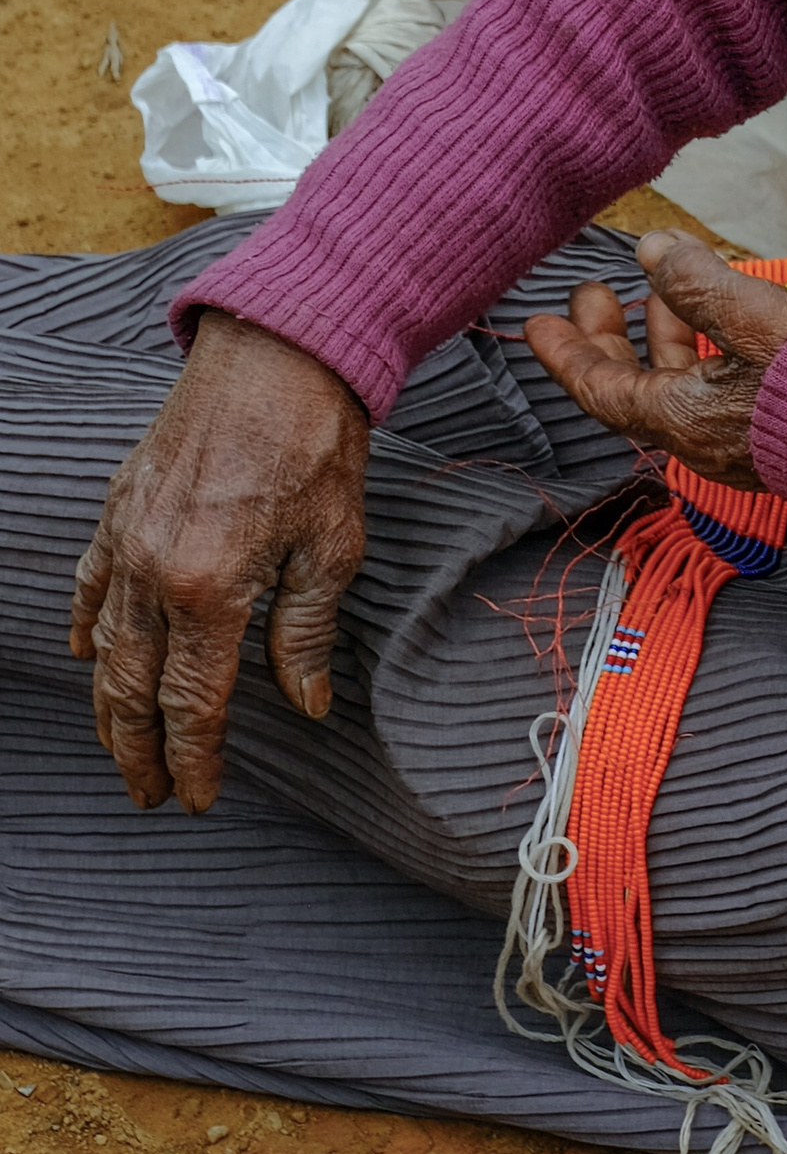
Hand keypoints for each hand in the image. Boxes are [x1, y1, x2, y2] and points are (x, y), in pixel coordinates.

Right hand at [71, 311, 370, 812]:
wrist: (278, 355)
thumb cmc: (317, 446)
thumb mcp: (334, 547)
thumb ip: (306, 632)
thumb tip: (306, 704)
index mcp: (210, 592)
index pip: (195, 703)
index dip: (196, 758)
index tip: (197, 798)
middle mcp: (155, 574)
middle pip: (137, 690)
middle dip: (141, 751)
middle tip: (149, 795)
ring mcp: (128, 540)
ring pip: (106, 647)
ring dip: (110, 706)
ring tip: (120, 749)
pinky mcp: (121, 508)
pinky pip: (91, 584)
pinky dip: (87, 627)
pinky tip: (87, 657)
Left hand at [522, 232, 786, 491]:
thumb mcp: (754, 318)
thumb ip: (698, 282)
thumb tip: (652, 248)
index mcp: (683, 418)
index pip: (602, 389)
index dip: (566, 354)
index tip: (536, 323)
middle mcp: (701, 437)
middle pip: (635, 386)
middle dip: (608, 337)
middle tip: (590, 294)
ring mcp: (737, 437)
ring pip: (679, 382)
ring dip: (661, 333)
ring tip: (660, 284)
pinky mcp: (771, 429)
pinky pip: (715, 386)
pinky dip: (701, 347)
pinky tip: (718, 312)